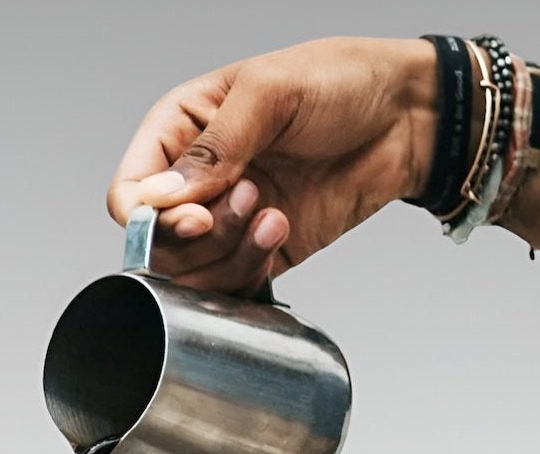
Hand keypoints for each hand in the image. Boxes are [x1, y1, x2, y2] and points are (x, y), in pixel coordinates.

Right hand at [107, 37, 437, 294]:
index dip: (150, 218)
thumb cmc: (342, 81)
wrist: (409, 116)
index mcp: (181, 129)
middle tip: (250, 200)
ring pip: (192, 272)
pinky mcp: (263, 250)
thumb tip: (163, 198)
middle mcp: (198, 179)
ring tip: (272, 212)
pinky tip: (282, 230)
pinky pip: (233, 285)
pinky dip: (250, 272)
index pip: (130, 193)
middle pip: (157, 244)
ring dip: (230, 253)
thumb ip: (214, 146)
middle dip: (200, 236)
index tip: (196, 217)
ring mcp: (229, 218)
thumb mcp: (270, 92)